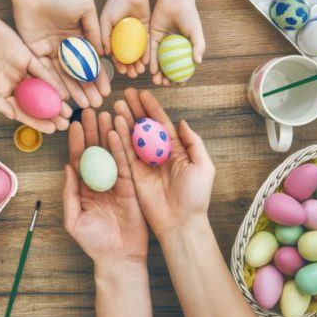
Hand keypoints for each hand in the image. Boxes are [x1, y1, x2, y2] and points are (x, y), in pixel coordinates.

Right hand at [0, 10, 71, 133]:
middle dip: (51, 115)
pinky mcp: (29, 58)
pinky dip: (53, 82)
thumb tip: (12, 116)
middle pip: (35, 104)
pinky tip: (64, 92)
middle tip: (66, 123)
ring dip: (55, 101)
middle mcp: (14, 85)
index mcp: (1, 94)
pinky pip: (43, 72)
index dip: (36, 122)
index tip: (52, 130)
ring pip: (42, 90)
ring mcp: (22, 72)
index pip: (22, 112)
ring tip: (69, 112)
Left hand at [12, 0, 110, 108]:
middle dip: (87, 90)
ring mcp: (50, 51)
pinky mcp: (35, 53)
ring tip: (84, 106)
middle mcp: (65, 48)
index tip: (106, 92)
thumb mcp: (86, 9)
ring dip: (74, 91)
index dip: (98, 78)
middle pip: (78, 74)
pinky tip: (65, 97)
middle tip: (96, 105)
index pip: (91, 63)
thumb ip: (95, 31)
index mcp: (79, 38)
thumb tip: (103, 53)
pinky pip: (46, 72)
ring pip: (63, 76)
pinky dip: (55, 84)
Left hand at [63, 109, 147, 265]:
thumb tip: (67, 167)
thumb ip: (69, 193)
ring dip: (107, 133)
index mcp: (84, 188)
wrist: (119, 258)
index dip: (77, 141)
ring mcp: (116, 182)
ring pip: (111, 152)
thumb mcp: (74, 219)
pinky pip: (126, 163)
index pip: (79, 159)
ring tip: (105, 114)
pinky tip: (118, 132)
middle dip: (92, 131)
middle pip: (95, 150)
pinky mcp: (131, 186)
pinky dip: (122, 147)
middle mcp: (99, 181)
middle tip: (90, 111)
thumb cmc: (94, 242)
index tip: (75, 124)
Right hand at [100, 0, 150, 77]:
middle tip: (133, 75)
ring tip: (140, 71)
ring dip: (138, 63)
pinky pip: (147, 44)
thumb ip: (104, 36)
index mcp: (113, 37)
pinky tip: (147, 61)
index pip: (116, 54)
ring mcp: (135, 35)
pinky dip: (147, 53)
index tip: (122, 71)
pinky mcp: (146, 29)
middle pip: (127, 56)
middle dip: (130, 67)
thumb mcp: (105, 20)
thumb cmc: (115, 4)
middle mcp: (124, 38)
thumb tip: (104, 54)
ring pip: (137, 53)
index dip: (118, 64)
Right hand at [113, 88, 214, 241]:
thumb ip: (193, 143)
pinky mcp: (133, 174)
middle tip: (125, 94)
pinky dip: (118, 139)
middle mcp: (158, 153)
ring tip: (116, 105)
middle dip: (135, 110)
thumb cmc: (196, 196)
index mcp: (175, 149)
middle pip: (144, 127)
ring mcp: (144, 163)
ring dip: (124, 120)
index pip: (161, 123)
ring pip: (132, 137)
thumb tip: (182, 122)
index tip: (142, 93)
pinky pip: (124, 154)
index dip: (152, 108)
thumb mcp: (203, 166)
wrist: (181, 223)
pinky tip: (114, 125)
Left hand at [149, 0, 204, 85]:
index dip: (182, 77)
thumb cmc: (189, 15)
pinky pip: (151, 52)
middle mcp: (172, 48)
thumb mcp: (196, 31)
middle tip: (165, 84)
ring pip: (159, 62)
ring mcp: (162, 44)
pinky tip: (151, 70)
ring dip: (158, 73)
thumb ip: (199, 46)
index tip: (180, 84)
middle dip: (167, 78)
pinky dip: (151, 61)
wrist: (175, 0)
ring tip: (157, 80)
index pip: (183, 67)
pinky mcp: (152, 38)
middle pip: (169, 67)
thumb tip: (198, 62)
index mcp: (184, 48)